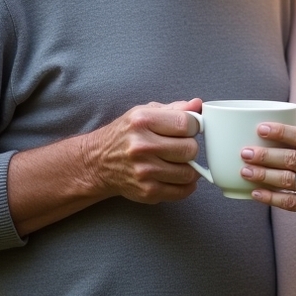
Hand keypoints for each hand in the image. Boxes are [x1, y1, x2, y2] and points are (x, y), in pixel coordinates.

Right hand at [83, 98, 202, 204]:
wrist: (97, 162)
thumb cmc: (125, 135)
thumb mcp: (145, 113)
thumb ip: (175, 108)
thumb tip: (198, 104)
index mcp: (142, 121)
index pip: (186, 123)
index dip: (195, 126)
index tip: (191, 129)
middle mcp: (141, 146)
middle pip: (190, 149)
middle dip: (190, 147)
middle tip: (181, 146)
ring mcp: (144, 171)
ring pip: (189, 172)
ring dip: (189, 167)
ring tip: (179, 161)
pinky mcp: (147, 191)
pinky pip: (182, 191)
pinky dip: (186, 184)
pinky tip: (177, 176)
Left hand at [240, 122, 295, 275]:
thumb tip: (276, 139)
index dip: (281, 132)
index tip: (261, 129)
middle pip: (291, 159)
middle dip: (265, 155)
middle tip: (245, 151)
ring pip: (287, 180)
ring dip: (263, 175)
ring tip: (245, 170)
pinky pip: (290, 202)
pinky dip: (271, 198)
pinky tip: (256, 193)